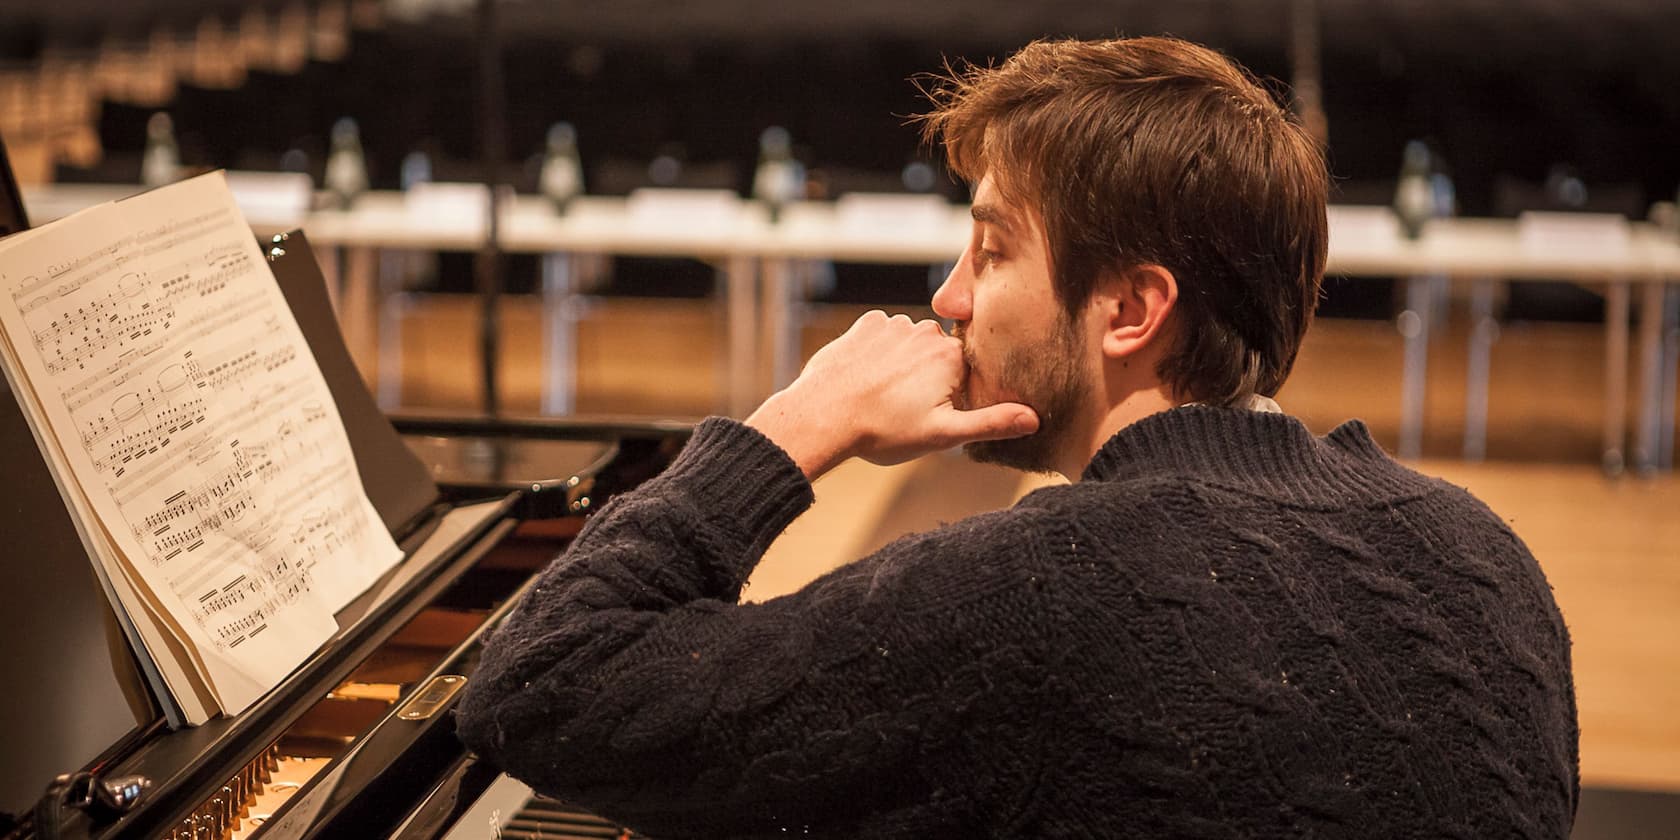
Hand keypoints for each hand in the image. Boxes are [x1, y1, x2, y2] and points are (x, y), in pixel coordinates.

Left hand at [746, 310, 1038, 479]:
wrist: (823, 416)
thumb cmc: (883, 431)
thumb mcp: (943, 435)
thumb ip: (991, 422)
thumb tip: (1034, 418)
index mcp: (951, 357)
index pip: (968, 370)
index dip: (954, 394)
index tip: (933, 412)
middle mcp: (926, 331)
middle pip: (940, 355)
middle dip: (930, 379)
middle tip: (907, 409)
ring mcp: (894, 324)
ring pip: (911, 345)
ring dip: (904, 364)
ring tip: (884, 397)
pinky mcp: (866, 324)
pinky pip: (883, 334)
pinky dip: (879, 353)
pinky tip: (867, 377)